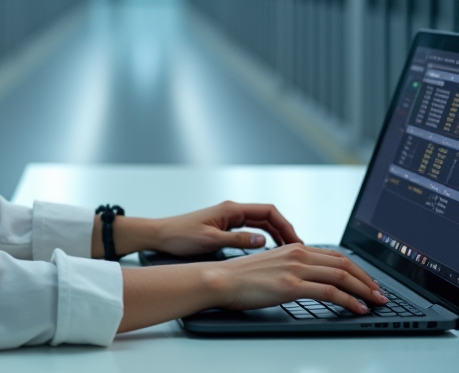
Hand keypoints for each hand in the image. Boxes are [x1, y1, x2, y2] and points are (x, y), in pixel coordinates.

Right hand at [115, 243, 387, 331]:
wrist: (219, 280)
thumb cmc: (240, 278)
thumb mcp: (270, 267)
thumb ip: (290, 269)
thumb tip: (307, 280)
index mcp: (294, 248)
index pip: (334, 255)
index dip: (356, 268)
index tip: (368, 280)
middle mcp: (298, 254)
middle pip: (343, 264)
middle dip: (366, 279)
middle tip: (380, 293)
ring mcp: (296, 269)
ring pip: (341, 276)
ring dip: (364, 290)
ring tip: (376, 301)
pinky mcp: (292, 285)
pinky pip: (330, 292)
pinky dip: (349, 300)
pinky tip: (358, 308)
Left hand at [150, 200, 302, 255]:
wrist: (161, 235)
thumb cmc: (181, 236)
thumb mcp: (211, 241)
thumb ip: (238, 240)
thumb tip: (263, 240)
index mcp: (231, 209)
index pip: (268, 211)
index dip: (285, 225)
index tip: (295, 240)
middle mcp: (232, 210)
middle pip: (267, 216)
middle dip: (284, 230)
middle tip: (297, 248)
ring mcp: (228, 217)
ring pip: (260, 222)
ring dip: (275, 233)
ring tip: (288, 249)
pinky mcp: (224, 225)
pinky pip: (250, 227)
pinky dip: (263, 235)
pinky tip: (268, 248)